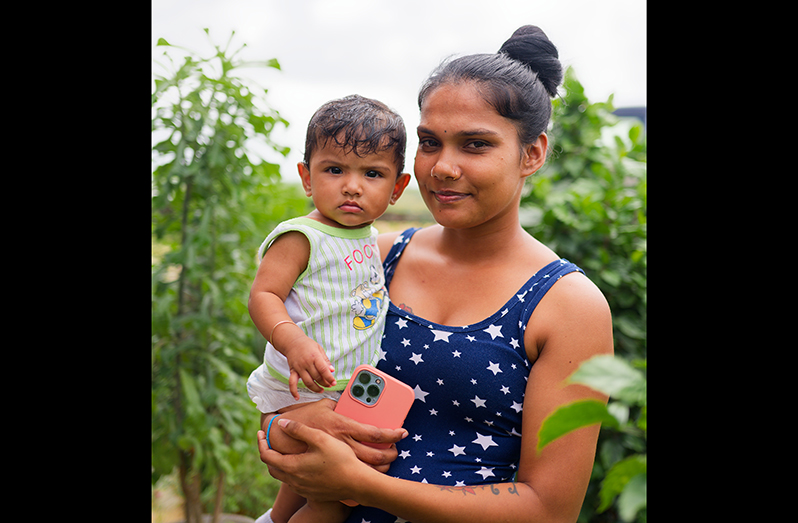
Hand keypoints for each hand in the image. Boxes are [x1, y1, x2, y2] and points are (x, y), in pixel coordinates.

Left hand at [258, 418, 367, 501]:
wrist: (357, 483)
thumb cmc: (340, 459)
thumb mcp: (319, 438)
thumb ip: (299, 429)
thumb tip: (281, 424)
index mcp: (292, 467)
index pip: (266, 456)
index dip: (261, 443)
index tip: (261, 433)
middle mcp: (294, 481)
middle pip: (272, 467)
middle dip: (267, 453)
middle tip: (269, 441)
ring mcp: (302, 489)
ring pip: (283, 476)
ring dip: (280, 462)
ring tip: (285, 450)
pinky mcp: (311, 493)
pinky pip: (294, 481)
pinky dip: (291, 470)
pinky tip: (301, 462)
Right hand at [264, 399, 406, 471]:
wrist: (282, 435)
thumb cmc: (306, 417)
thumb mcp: (326, 406)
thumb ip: (343, 407)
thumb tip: (358, 403)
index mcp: (343, 426)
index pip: (374, 432)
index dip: (391, 434)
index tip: (403, 433)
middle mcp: (342, 443)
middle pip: (375, 455)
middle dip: (390, 454)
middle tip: (397, 451)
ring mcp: (336, 457)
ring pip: (365, 467)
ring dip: (380, 466)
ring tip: (387, 461)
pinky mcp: (330, 466)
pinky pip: (350, 474)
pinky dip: (362, 476)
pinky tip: (369, 474)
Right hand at [284, 339, 336, 398]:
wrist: (292, 341)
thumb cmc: (307, 345)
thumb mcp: (319, 349)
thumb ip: (325, 360)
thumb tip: (332, 370)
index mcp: (314, 356)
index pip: (323, 370)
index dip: (329, 378)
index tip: (334, 383)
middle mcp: (306, 363)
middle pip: (316, 377)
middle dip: (324, 383)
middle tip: (329, 386)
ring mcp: (299, 368)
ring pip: (307, 382)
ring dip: (315, 388)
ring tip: (321, 390)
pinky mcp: (292, 371)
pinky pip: (292, 383)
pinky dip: (293, 391)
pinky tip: (297, 397)